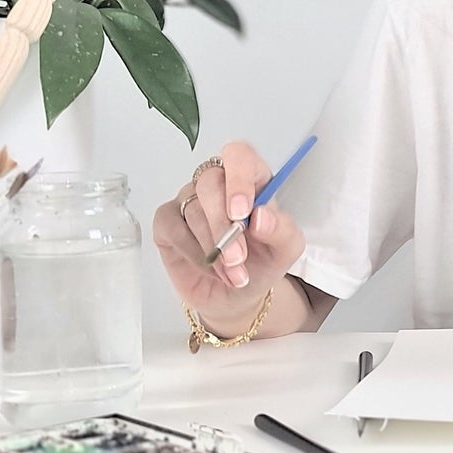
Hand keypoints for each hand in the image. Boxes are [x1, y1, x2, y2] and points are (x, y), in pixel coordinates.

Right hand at [152, 141, 305, 323]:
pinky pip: (173, 228)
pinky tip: (208, 267)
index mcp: (251, 179)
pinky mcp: (167, 220)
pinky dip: (193, 253)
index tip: (241, 213)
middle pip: (210, 182)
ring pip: (193, 210)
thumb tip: (261, 217)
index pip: (239, 156)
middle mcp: (218, 184)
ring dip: (214, 248)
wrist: (236, 295)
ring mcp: (189, 200)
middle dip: (223, 225)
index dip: (238, 179)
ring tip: (232, 273)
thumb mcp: (285, 251)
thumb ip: (283, 230)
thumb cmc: (261, 263)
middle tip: (237, 257)